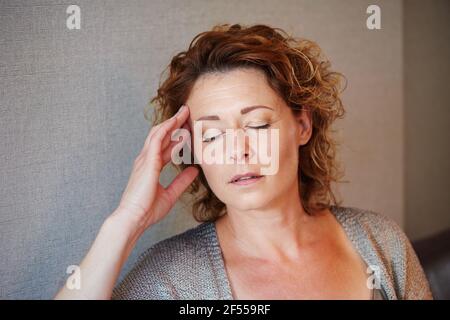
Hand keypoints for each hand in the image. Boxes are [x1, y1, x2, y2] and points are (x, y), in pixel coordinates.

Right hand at [114, 105, 197, 234]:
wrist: (133, 219)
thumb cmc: (147, 210)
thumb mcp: (170, 194)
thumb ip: (182, 182)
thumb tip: (194, 171)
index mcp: (150, 167)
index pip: (165, 146)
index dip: (176, 137)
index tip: (188, 129)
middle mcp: (146, 160)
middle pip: (161, 135)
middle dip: (174, 123)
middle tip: (187, 113)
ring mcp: (145, 159)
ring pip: (159, 133)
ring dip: (172, 121)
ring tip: (184, 112)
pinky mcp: (147, 161)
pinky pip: (157, 139)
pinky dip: (166, 128)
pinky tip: (176, 122)